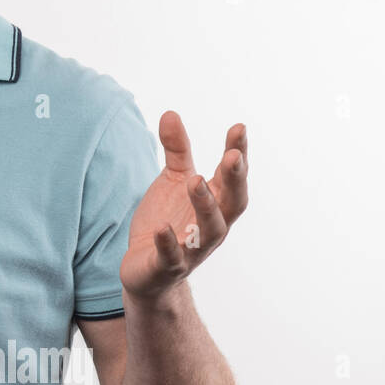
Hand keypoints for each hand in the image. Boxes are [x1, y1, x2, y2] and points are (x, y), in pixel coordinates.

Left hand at [119, 111, 248, 299]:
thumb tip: (170, 113)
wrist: (145, 271)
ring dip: (205, 205)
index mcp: (216, 203)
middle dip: (234, 179)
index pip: (233, 177)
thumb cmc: (167, 221)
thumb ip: (176, 152)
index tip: (239, 128)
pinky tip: (161, 228)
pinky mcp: (167, 267)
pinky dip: (168, 243)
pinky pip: (172, 257)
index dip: (239, 153)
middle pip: (232, 203)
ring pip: (209, 230)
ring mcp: (192, 249)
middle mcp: (212, 226)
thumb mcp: (171, 183)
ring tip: (195, 181)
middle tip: (232, 155)